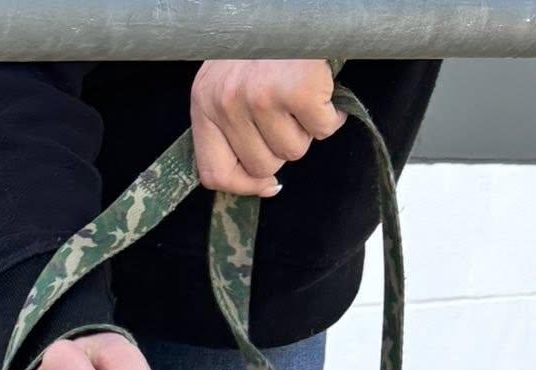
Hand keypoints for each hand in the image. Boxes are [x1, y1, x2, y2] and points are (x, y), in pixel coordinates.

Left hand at [190, 58, 345, 198]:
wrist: (286, 6)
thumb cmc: (260, 43)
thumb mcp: (227, 82)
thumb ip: (231, 127)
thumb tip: (265, 181)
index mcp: (204, 104)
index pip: (214, 173)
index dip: (244, 186)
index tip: (267, 183)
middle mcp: (226, 103)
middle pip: (262, 165)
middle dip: (283, 147)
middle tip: (288, 115)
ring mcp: (259, 97)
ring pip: (293, 151)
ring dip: (306, 129)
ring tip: (301, 96)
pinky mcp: (295, 89)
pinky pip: (322, 129)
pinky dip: (331, 115)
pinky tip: (323, 91)